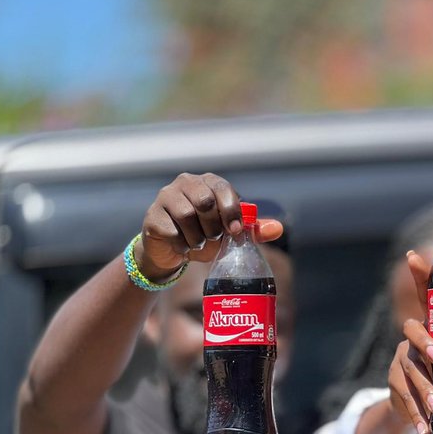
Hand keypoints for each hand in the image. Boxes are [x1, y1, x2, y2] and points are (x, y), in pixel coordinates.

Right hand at [136, 173, 282, 280]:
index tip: (234, 231)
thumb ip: (253, 230)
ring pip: (186, 215)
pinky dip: (182, 245)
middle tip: (213, 239)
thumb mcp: (230, 233)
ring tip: (198, 243)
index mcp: (209, 182)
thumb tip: (279, 229)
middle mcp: (186, 182)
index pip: (223, 189)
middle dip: (213, 227)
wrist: (172, 251)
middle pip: (204, 201)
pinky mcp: (152, 215)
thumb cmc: (204, 235)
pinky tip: (182, 246)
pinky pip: (171, 230)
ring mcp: (166, 196)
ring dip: (197, 238)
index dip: (231, 211)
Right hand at [385, 250, 432, 433]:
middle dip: (426, 344)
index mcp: (431, 327)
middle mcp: (410, 340)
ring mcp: (400, 362)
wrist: (416, 404)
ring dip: (424, 390)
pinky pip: (403, 401)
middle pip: (412, 334)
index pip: (425, 297)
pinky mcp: (394, 387)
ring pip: (409, 372)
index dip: (420, 275)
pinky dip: (416, 418)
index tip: (413, 255)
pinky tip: (425, 431)